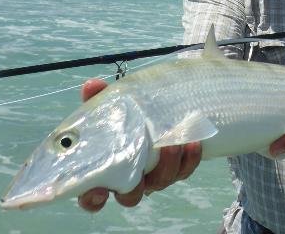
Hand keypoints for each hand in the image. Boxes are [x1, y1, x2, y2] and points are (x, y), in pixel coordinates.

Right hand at [77, 78, 201, 211]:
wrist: (155, 106)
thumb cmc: (124, 112)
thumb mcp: (110, 103)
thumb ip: (98, 96)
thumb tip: (92, 85)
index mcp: (106, 169)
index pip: (92, 197)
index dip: (93, 199)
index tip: (97, 191)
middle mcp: (130, 178)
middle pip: (131, 196)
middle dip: (137, 186)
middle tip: (141, 166)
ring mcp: (155, 175)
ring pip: (161, 182)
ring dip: (168, 165)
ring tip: (172, 144)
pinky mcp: (177, 167)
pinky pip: (184, 170)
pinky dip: (190, 159)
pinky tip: (192, 142)